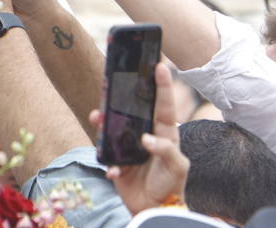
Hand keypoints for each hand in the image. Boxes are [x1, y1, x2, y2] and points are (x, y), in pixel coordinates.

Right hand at [91, 63, 187, 214]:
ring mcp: (129, 147)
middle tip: (113, 81)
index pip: (163, 106)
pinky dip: (110, 165)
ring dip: (104, 122)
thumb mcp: (178, 167)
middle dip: (121, 96)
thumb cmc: (171, 184)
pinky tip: (114, 172)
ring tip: (97, 117)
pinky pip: (108, 157)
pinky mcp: (117, 163)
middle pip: (131, 110)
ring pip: (112, 128)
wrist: (155, 209)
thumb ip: (166, 150)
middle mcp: (144, 135)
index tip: (160, 66)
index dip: (162, 85)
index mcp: (164, 133)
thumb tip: (146, 138)